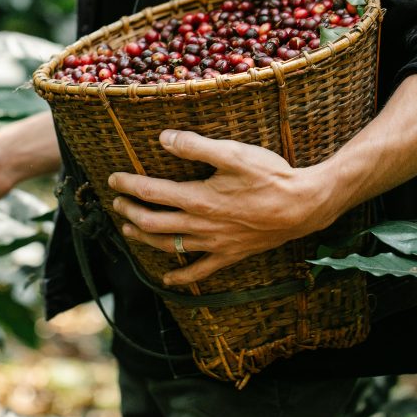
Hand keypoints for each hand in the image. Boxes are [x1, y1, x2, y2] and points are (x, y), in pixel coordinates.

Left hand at [109, 130, 340, 284]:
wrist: (304, 206)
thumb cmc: (270, 176)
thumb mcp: (233, 153)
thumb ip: (195, 146)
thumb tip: (163, 137)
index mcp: (198, 198)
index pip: (152, 192)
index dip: (128, 185)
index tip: (113, 180)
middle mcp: (201, 225)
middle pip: (153, 222)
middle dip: (129, 212)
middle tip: (116, 204)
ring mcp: (215, 244)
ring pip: (170, 246)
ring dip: (144, 238)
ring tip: (128, 231)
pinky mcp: (230, 255)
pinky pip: (200, 272)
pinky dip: (181, 277)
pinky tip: (167, 279)